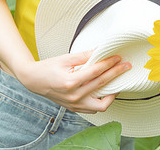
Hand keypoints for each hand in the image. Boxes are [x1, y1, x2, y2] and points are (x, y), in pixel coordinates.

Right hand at [13, 51, 131, 113]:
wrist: (34, 80)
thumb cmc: (48, 68)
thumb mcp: (66, 58)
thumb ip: (85, 55)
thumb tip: (101, 50)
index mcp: (70, 82)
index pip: (96, 72)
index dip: (109, 63)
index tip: (118, 58)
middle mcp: (74, 96)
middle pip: (101, 85)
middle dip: (116, 74)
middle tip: (125, 66)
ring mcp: (74, 104)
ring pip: (101, 105)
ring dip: (112, 94)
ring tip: (117, 82)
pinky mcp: (74, 108)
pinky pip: (93, 109)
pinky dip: (102, 101)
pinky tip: (106, 91)